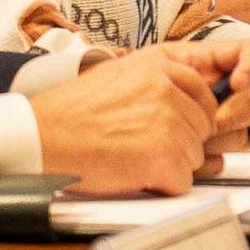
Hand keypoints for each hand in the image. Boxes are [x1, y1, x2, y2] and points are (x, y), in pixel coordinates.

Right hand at [23, 31, 249, 191]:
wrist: (42, 136)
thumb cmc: (74, 112)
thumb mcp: (122, 73)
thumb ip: (164, 80)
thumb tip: (203, 105)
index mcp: (163, 63)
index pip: (207, 97)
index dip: (194, 118)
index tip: (188, 125)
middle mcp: (172, 88)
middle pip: (205, 130)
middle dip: (180, 144)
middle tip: (140, 144)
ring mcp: (171, 122)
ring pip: (196, 158)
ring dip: (168, 165)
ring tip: (129, 155)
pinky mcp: (165, 155)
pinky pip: (183, 182)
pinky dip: (160, 186)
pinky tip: (131, 172)